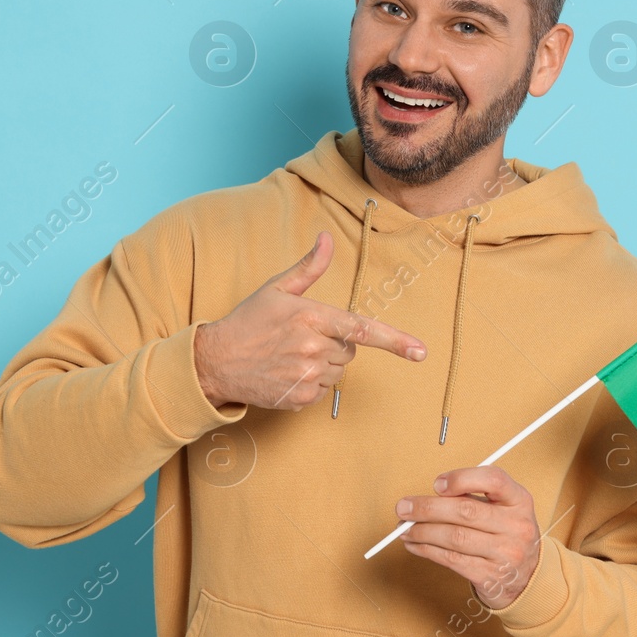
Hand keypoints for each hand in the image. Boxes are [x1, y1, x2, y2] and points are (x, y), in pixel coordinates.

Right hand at [193, 231, 426, 410]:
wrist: (216, 361)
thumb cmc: (249, 321)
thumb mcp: (277, 289)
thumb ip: (309, 266)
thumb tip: (326, 238)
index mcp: (311, 317)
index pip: (362, 329)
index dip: (396, 341)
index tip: (420, 352)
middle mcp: (313, 348)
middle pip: (350, 349)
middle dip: (335, 342)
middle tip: (303, 337)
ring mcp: (307, 376)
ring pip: (338, 370)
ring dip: (324, 363)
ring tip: (292, 354)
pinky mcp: (301, 398)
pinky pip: (323, 390)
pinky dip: (311, 382)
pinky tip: (287, 372)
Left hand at [397, 466, 541, 609]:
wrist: (527, 577)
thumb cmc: (506, 534)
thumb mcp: (502, 509)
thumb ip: (474, 498)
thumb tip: (430, 497)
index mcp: (520, 501)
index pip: (494, 480)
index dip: (462, 478)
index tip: (437, 484)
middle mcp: (516, 526)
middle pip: (465, 511)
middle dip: (427, 508)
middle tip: (403, 508)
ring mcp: (505, 554)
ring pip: (454, 537)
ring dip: (422, 531)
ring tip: (404, 529)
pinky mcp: (490, 576)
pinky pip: (451, 559)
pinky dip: (427, 550)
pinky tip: (415, 545)